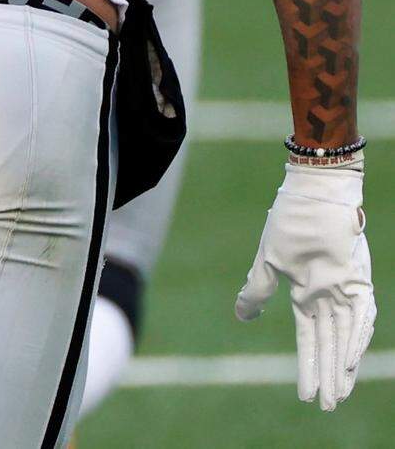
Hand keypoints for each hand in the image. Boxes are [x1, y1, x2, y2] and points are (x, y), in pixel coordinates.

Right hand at [236, 162, 375, 409]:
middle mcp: (328, 297)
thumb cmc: (290, 222)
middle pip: (329, 344)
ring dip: (343, 367)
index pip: (308, 339)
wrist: (313, 192)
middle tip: (328, 407)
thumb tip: (240, 316)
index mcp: (306, 293)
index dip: (307, 365)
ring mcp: (345, 289)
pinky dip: (356, 338)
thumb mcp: (268, 261)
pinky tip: (351, 361)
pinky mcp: (358, 280)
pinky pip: (361, 316)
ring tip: (340, 396)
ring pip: (346, 337)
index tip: (305, 396)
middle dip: (328, 376)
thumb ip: (256, 290)